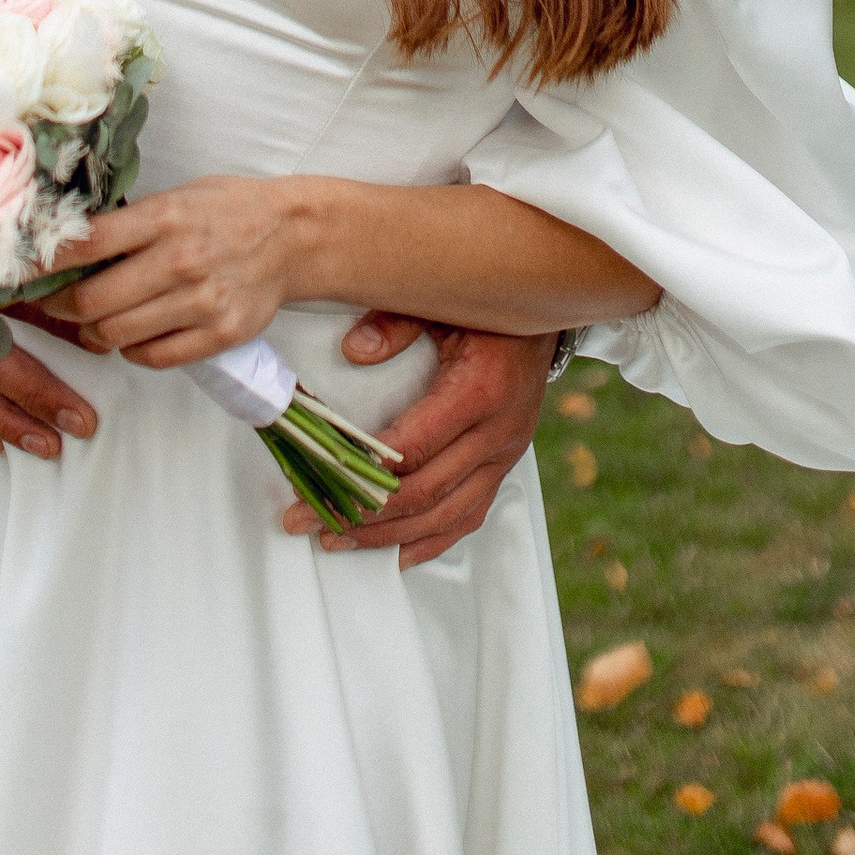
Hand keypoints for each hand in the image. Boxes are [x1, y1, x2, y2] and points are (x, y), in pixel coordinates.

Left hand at [47, 179, 304, 367]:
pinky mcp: (220, 335)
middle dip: (63, 307)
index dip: (44, 262)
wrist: (294, 236)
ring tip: (95, 320)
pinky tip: (134, 334)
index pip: (87, 244)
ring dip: (95, 332)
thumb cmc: (228, 210)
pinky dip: (133, 351)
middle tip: (56, 303)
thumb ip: (129, 222)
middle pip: (95, 300)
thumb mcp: (177, 197)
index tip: (19, 271)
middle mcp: (181, 260)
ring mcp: (202, 302)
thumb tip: (69, 247)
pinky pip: (154, 356)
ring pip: (118, 334)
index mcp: (165, 216)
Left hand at [282, 319, 561, 567]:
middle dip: (361, 511)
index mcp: (480, 391)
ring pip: (444, 515)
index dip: (365, 470)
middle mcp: (497, 433)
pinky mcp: (504, 467)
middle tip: (309, 517)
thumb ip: (397, 323)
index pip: (415, 447)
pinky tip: (396, 552)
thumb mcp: (442, 302)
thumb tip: (354, 351)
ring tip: (336, 539)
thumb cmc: (488, 308)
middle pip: (424, 492)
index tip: (321, 478)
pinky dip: (430, 540)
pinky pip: (468, 516)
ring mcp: (504, 456)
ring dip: (387, 535)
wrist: (545, 311)